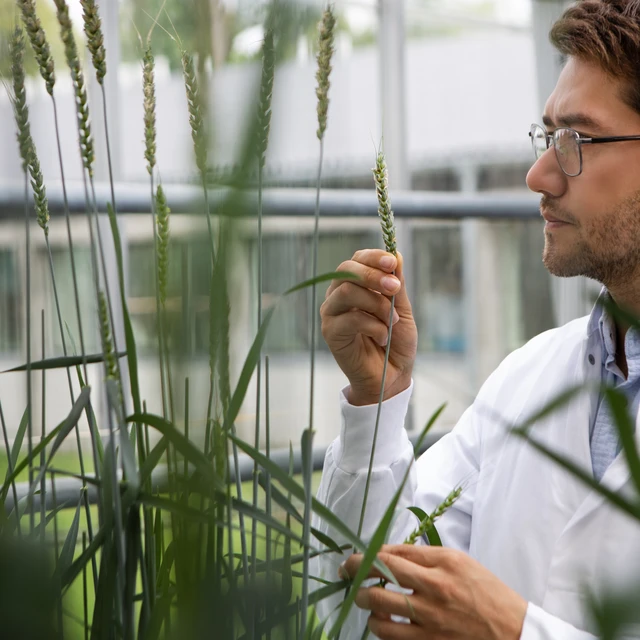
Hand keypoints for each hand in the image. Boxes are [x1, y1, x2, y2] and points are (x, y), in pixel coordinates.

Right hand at [320, 249, 417, 405]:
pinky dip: (374, 326)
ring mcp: (331, 313)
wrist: (392, 376)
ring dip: (377, 304)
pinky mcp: (330, 332)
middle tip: (395, 288)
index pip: (357, 259)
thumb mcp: (402, 309)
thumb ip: (396, 285)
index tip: (392, 262)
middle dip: (373, 276)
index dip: (373, 257)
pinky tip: (383, 337)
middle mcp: (338, 295)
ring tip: (392, 321)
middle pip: (346, 270)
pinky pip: (351, 318)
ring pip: (348, 291)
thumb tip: (397, 255)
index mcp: (355, 285)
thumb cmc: (396, 343)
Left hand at [340, 545, 526, 639]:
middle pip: (378, 588)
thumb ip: (421, 555)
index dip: (365, 558)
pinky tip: (384, 621)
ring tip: (367, 601)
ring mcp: (430, 625)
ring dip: (366, 608)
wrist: (512, 630)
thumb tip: (386, 552)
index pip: (391, 559)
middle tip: (350, 577)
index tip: (352, 558)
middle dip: (355, 581)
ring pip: (379, 619)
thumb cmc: (484, 590)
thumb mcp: (457, 561)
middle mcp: (433, 596)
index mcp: (441, 569)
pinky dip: (382, 629)